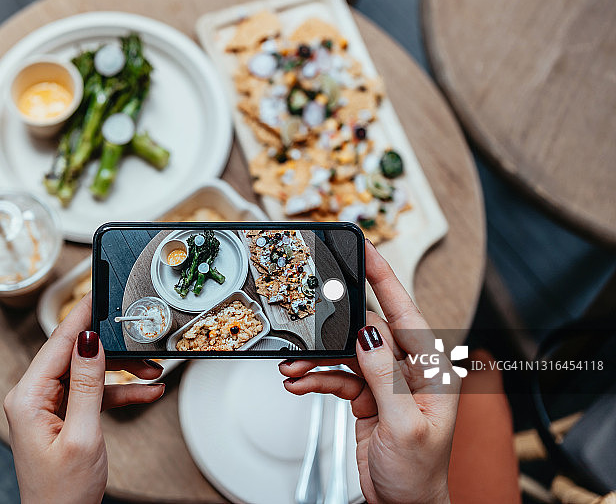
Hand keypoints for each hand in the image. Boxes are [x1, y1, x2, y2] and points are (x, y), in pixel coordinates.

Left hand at [4, 293, 165, 503]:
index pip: (57, 342)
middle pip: (75, 353)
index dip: (81, 315)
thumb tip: (88, 340)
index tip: (99, 290)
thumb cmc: (62, 493)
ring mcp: (48, 406)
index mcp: (28, 397)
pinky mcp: (63, 415)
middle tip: (141, 340)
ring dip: (121, 371)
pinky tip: (146, 390)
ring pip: (88, 372)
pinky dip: (119, 391)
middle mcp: (33, 397)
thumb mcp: (83, 435)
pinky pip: (93, 392)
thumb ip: (88, 384)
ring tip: (152, 371)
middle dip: (113, 348)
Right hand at [279, 240, 458, 503]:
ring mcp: (385, 381)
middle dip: (332, 332)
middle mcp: (408, 370)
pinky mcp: (366, 394)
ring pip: (345, 354)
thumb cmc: (418, 473)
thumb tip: (369, 333)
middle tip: (306, 328)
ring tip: (294, 368)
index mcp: (431, 371)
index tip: (365, 251)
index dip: (384, 278)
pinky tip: (300, 383)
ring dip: (317, 360)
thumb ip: (385, 375)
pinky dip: (316, 378)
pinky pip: (336, 375)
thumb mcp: (404, 424)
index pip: (406, 313)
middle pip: (366, 330)